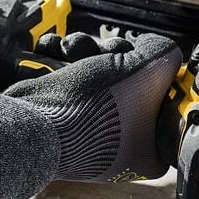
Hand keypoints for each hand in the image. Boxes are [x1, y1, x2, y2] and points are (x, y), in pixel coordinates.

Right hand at [4, 31, 180, 182]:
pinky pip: (66, 85)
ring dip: (82, 53)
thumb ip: (164, 52)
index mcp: (148, 153)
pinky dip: (58, 62)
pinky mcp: (58, 121)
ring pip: (94, 79)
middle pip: (126, 85)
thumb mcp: (149, 69)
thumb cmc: (96, 108)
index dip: (154, 74)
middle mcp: (119, 148)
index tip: (145, 59)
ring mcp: (85, 134)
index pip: (162, 103)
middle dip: (112, 56)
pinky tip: (54, 52)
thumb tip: (154, 45)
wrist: (34, 125)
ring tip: (70, 50)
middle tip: (106, 52)